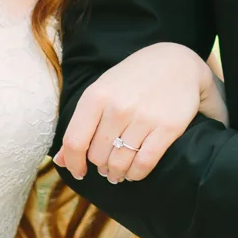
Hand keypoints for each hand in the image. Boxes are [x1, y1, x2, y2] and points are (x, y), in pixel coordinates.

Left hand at [55, 43, 226, 184]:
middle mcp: (118, 107)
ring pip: (120, 163)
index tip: (79, 172)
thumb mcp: (102, 92)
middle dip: (99, 167)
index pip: (75, 141)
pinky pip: (144, 163)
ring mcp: (143, 117)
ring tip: (118, 172)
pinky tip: (134, 171)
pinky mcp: (167, 128)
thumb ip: (81, 124)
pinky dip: (136, 174)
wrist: (177, 63)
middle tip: (106, 167)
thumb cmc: (133, 80)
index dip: (74, 163)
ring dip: (117, 173)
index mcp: (96, 96)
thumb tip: (60, 160)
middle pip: (97, 156)